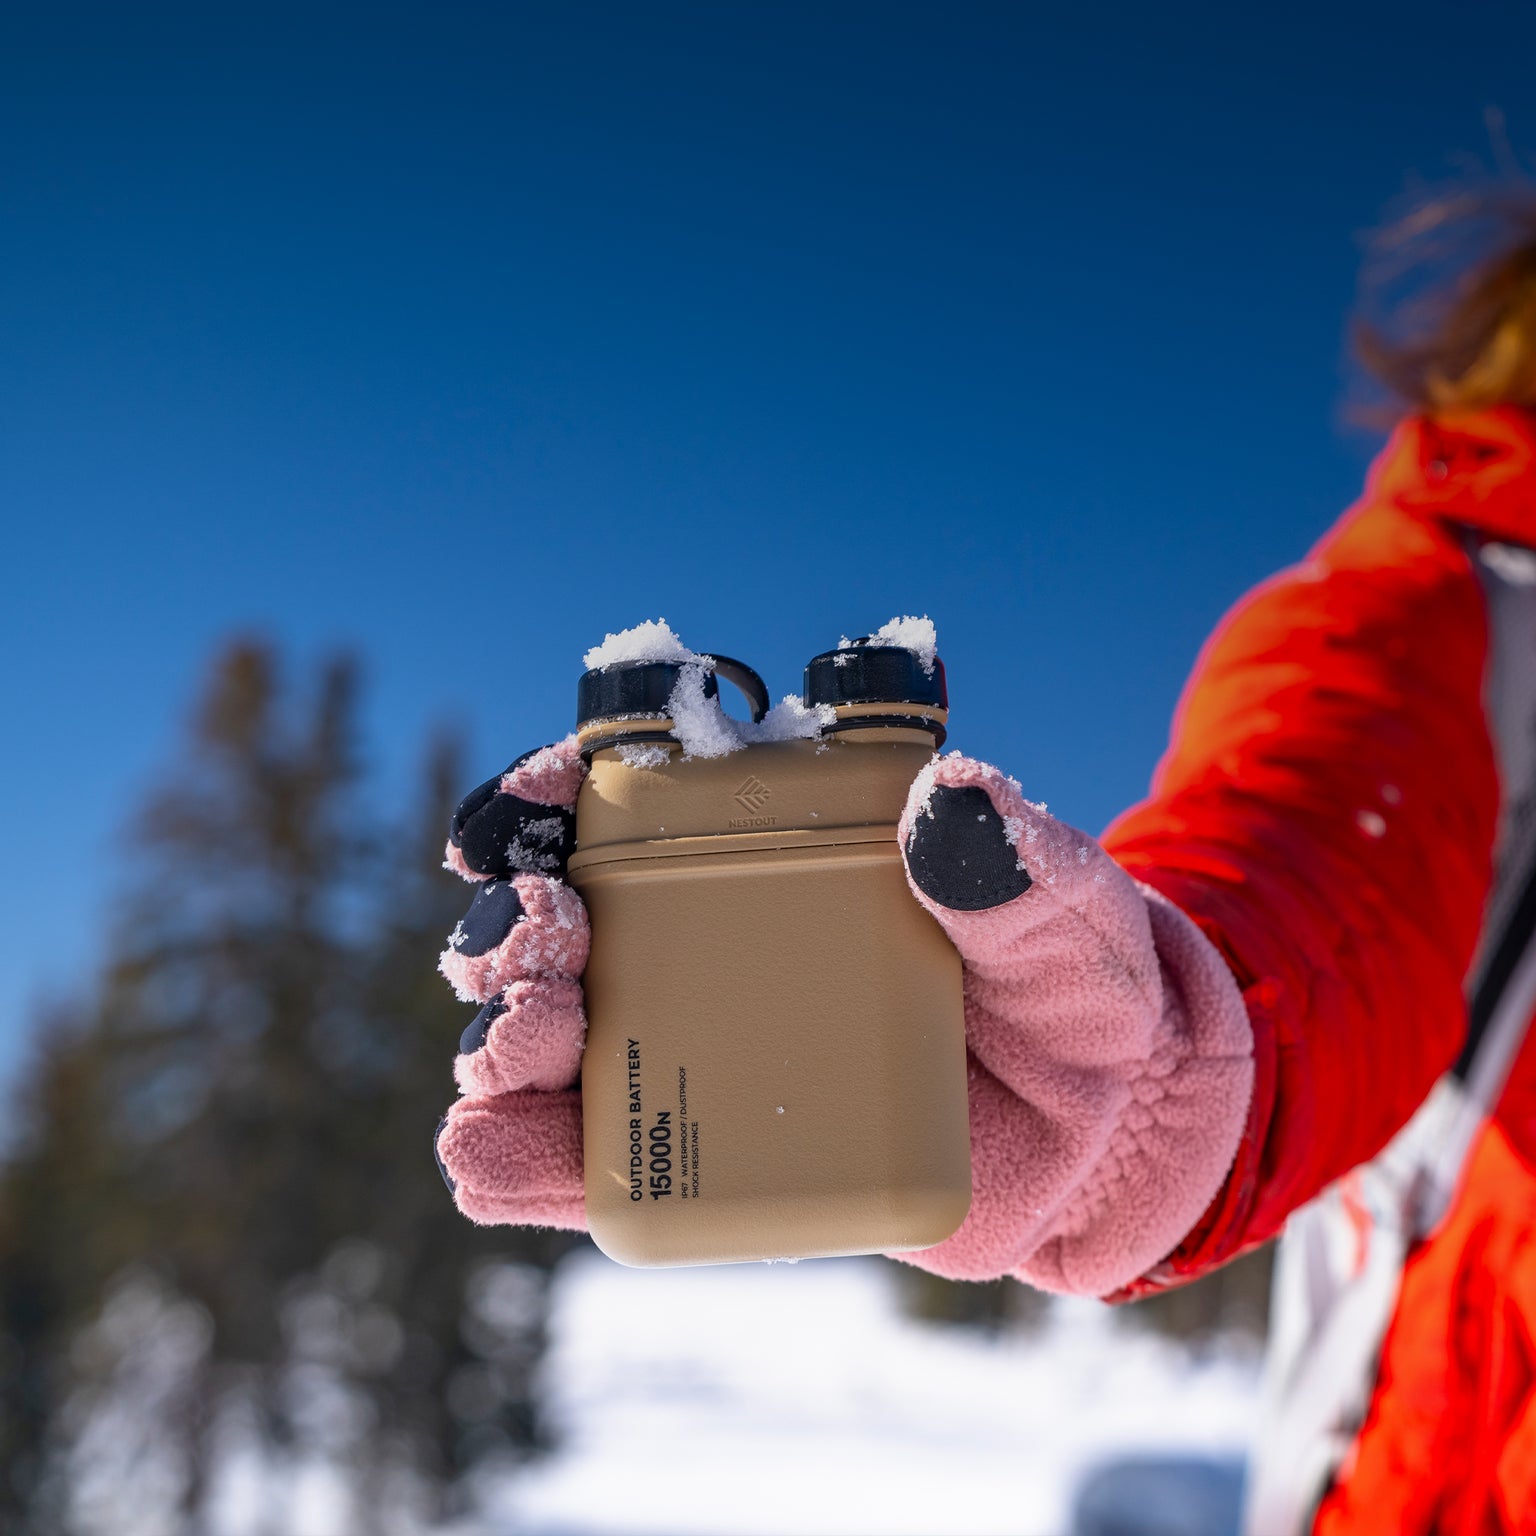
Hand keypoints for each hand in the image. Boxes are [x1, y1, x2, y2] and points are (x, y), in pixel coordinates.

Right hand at [432, 744, 1253, 1296]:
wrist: (1096, 1130)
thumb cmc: (1074, 992)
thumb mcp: (1069, 922)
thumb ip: (1024, 872)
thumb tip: (951, 805)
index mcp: (769, 845)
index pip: (627, 798)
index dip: (549, 790)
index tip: (530, 807)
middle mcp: (702, 940)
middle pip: (554, 917)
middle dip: (514, 922)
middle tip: (540, 937)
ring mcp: (692, 1048)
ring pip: (543, 1037)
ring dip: (497, 1031)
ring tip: (525, 1037)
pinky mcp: (698, 1152)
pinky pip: (580, 1159)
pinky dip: (516, 1157)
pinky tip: (487, 1152)